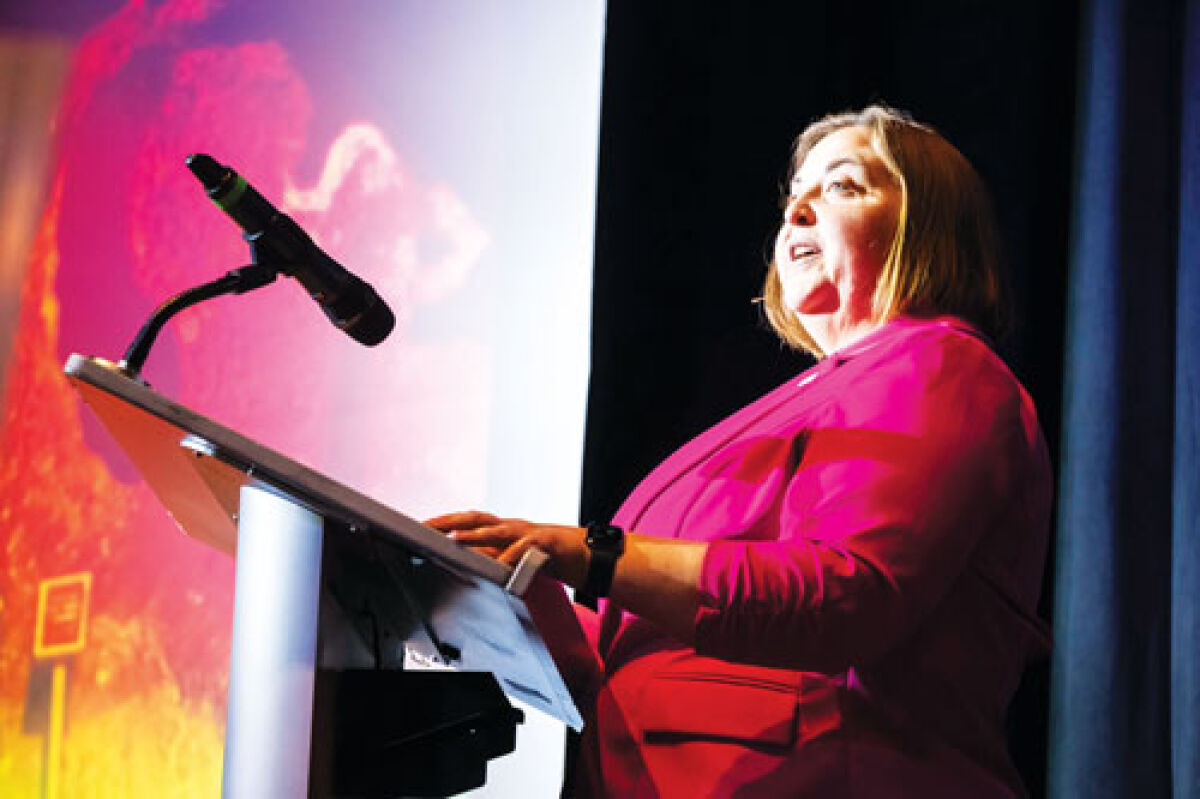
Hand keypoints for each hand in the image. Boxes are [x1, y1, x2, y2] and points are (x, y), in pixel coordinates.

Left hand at [425, 511, 589, 588]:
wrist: (588, 557)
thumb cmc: (552, 558)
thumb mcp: (518, 560)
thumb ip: (496, 559)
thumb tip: (469, 566)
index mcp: (506, 530)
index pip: (471, 521)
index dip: (447, 522)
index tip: (421, 526)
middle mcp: (514, 527)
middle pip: (478, 518)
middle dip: (451, 521)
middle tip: (426, 526)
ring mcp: (530, 532)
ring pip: (499, 530)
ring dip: (476, 535)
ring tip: (455, 539)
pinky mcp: (547, 542)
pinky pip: (526, 549)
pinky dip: (512, 556)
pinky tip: (500, 564)